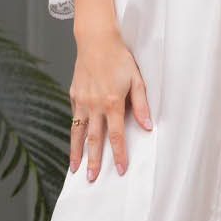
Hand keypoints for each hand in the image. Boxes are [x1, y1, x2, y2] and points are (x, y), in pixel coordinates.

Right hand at [70, 27, 151, 180]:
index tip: (120, 170)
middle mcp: (94, 105)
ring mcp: (82, 101)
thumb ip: (141, 105)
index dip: (119, 154)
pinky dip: (73, 133)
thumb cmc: (119, 58)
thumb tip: (147, 126)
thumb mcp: (136, 80)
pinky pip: (74, 118)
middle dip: (93, 161)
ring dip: (77, 153)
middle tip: (92, 180)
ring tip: (75, 169)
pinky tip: (74, 143)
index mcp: (112, 102)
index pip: (116, 136)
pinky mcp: (74, 95)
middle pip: (94, 139)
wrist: (96, 40)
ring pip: (78, 132)